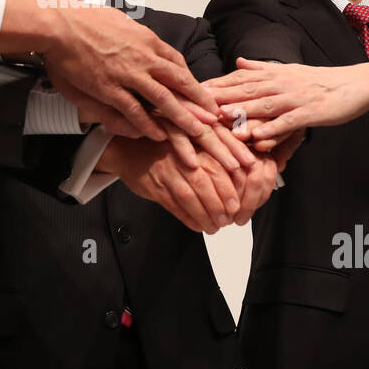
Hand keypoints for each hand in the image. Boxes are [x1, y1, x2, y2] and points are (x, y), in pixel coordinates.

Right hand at [0, 0, 218, 141]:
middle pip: (179, 82)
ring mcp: (128, 74)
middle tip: (215, 115)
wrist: (60, 24)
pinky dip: (148, 124)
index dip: (191, 79)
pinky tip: (159, 135)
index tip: (200, 91)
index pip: (177, 62)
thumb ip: (136, 36)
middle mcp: (143, 57)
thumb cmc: (86, 20)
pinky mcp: (109, 88)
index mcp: (147, 40)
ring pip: (163, 99)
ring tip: (197, 131)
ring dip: (182, 117)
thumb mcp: (121, 21)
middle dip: (199, 100)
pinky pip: (134, 110)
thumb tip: (144, 41)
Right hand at [96, 127, 241, 232]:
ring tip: (215, 227)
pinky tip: (198, 226)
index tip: (237, 205)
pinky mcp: (153, 186)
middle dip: (218, 205)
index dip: (228, 189)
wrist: (128, 151)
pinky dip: (187, 218)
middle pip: (203, 183)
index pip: (216, 168)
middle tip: (228, 219)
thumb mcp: (189, 142)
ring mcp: (165, 171)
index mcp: (192, 143)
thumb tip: (240, 175)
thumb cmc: (165, 147)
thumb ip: (211, 155)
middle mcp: (179, 156)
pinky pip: (173, 205)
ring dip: (204, 215)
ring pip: (188, 196)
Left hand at [206, 57, 368, 142]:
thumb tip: (238, 62)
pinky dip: (272, 130)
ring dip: (240, 112)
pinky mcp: (310, 112)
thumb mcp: (287, 71)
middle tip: (193, 104)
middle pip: (244, 90)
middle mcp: (280, 83)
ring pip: (263, 105)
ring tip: (219, 119)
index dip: (214, 84)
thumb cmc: (319, 81)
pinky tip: (257, 138)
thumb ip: (261, 69)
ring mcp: (295, 98)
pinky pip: (288, 123)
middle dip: (218, 97)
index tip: (190, 89)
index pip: (237, 78)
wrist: (356, 83)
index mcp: (272, 74)